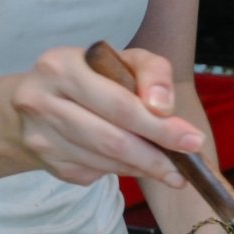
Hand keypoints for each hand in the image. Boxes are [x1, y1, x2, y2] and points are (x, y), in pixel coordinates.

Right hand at [10, 46, 203, 186]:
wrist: (40, 99)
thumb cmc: (95, 77)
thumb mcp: (125, 61)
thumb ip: (152, 73)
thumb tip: (164, 108)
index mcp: (61, 66)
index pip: (119, 104)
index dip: (158, 127)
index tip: (192, 141)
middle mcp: (41, 99)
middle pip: (112, 139)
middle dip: (156, 158)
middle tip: (186, 170)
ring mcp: (41, 134)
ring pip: (106, 161)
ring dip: (144, 169)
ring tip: (171, 171)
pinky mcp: (48, 160)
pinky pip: (97, 172)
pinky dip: (124, 171)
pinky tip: (136, 164)